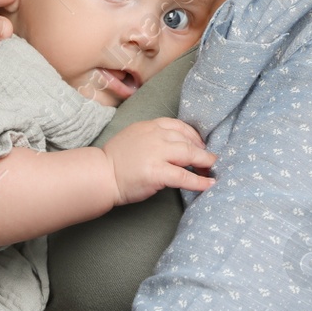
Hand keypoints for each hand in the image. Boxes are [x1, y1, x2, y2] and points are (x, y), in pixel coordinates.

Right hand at [100, 117, 217, 205]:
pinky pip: (184, 176)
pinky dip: (199, 181)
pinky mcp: (156, 172)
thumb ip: (152, 138)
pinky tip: (208, 185)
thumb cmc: (115, 161)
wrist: (100, 175)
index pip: (178, 126)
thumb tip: (174, 148)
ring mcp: (156, 153)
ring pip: (189, 154)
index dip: (193, 136)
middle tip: (210, 161)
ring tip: (212, 171)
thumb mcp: (134, 138)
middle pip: (187, 140)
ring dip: (204, 162)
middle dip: (202, 150)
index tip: (201, 145)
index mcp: (149, 125)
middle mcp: (154, 135)